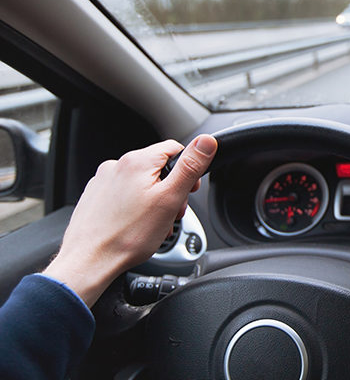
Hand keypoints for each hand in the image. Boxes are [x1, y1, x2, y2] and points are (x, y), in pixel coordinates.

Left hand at [43, 135, 216, 306]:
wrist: (89, 261)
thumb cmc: (128, 235)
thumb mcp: (170, 198)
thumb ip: (190, 167)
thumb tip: (207, 141)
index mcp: (137, 161)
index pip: (175, 149)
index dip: (188, 170)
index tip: (189, 191)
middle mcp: (116, 165)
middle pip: (158, 168)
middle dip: (170, 190)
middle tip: (171, 214)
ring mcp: (103, 181)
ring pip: (141, 183)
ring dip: (154, 201)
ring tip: (153, 225)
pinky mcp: (95, 197)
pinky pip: (124, 195)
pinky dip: (135, 208)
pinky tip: (136, 226)